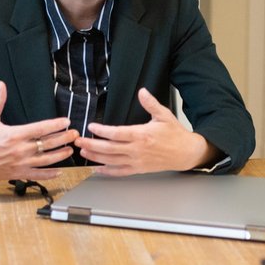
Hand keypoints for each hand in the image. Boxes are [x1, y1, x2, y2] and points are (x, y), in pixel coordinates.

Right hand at [0, 81, 79, 182]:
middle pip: (48, 144)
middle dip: (64, 139)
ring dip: (60, 155)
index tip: (66, 121)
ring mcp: (20, 163)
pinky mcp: (17, 173)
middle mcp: (20, 150)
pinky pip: (37, 175)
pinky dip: (49, 174)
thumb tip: (1, 85)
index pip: (41, 129)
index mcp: (14, 135)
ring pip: (46, 160)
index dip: (56, 125)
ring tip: (70, 150)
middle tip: (75, 134)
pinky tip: (59, 171)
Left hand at [79, 88, 215, 175]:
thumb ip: (151, 103)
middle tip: (79, 141)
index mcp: (142, 135)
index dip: (102, 131)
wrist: (186, 153)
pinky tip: (97, 169)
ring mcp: (137, 161)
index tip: (91, 127)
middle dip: (91, 145)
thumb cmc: (175, 134)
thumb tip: (142, 92)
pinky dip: (107, 171)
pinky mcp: (139, 169)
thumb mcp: (164, 115)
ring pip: (111, 161)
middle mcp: (137, 149)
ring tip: (83, 152)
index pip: (116, 133)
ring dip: (95, 157)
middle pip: (109, 149)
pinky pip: (120, 172)